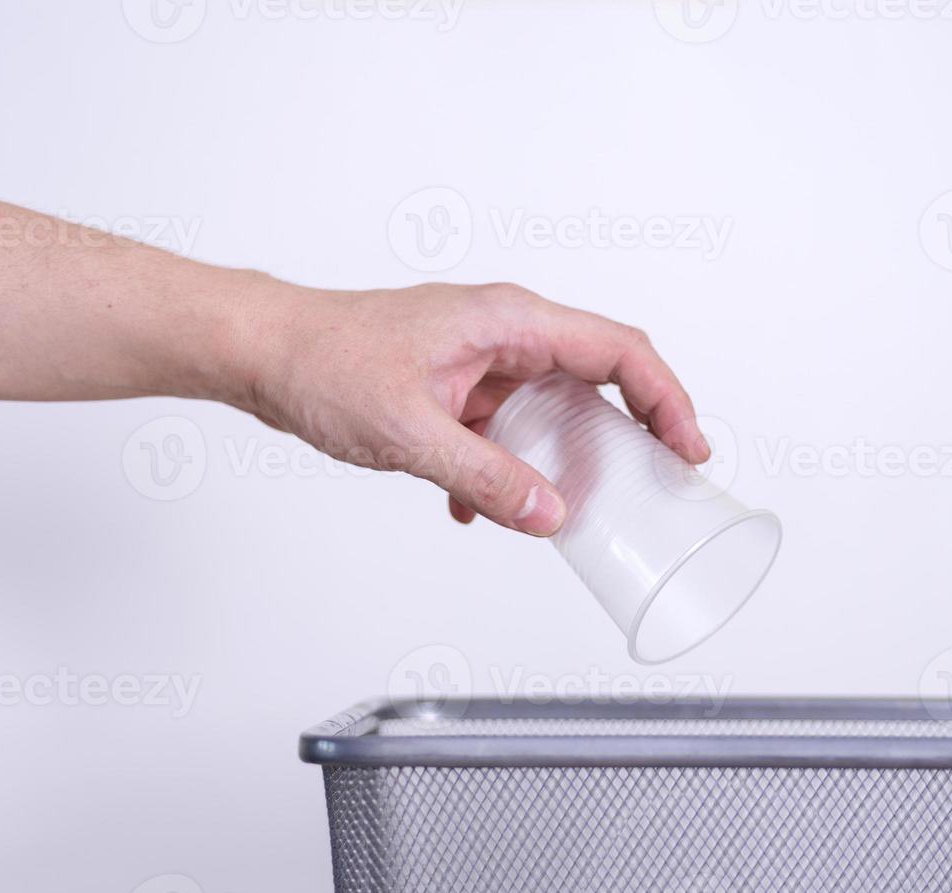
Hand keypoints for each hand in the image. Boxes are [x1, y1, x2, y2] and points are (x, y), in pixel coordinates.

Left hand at [225, 280, 710, 535]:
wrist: (262, 352)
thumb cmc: (323, 362)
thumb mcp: (411, 433)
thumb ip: (486, 476)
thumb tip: (550, 514)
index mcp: (508, 320)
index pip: (619, 350)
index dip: (667, 399)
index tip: (689, 448)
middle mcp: (503, 332)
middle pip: (598, 379)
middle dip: (628, 435)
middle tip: (651, 485)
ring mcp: (480, 359)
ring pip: (550, 409)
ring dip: (561, 460)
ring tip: (570, 508)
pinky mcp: (456, 387)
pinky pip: (506, 429)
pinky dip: (507, 469)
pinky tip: (480, 509)